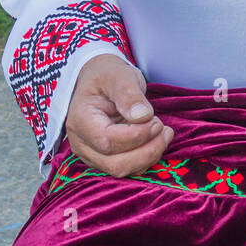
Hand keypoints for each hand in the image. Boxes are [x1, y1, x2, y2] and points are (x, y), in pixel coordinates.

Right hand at [63, 53, 173, 177]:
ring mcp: (92, 154)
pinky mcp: (104, 159)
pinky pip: (127, 168)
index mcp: (80, 119)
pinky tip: (156, 139)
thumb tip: (142, 116)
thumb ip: (129, 94)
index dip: (136, 135)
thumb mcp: (119, 75)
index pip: (107, 140)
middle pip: (115, 164)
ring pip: (122, 170)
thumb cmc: (108, 75)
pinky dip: (146, 158)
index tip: (155, 120)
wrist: (101, 81)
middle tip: (164, 129)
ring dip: (149, 155)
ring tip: (164, 132)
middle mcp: (81, 142)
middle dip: (147, 151)